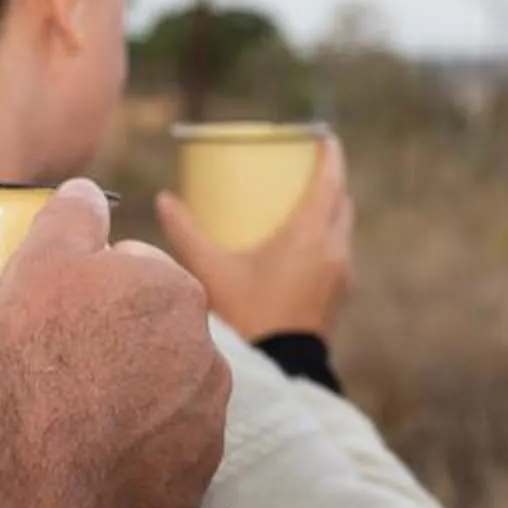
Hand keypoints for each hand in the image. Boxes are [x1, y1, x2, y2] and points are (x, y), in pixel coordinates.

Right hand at [0, 180, 229, 507]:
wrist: (50, 477)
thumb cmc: (42, 361)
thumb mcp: (40, 263)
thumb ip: (71, 216)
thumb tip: (87, 190)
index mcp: (178, 292)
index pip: (138, 274)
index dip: (92, 290)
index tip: (59, 315)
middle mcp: (209, 354)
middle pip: (155, 337)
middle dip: (118, 345)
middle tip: (61, 368)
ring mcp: (207, 422)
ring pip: (163, 398)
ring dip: (129, 403)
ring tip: (73, 420)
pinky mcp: (194, 480)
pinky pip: (160, 457)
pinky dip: (132, 457)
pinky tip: (91, 463)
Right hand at [155, 136, 355, 338]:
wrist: (278, 371)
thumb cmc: (245, 317)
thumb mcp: (211, 271)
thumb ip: (185, 233)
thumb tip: (164, 200)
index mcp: (311, 235)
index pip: (330, 181)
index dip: (330, 155)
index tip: (323, 136)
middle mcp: (335, 250)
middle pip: (341, 201)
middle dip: (329, 180)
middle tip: (306, 168)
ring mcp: (342, 274)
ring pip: (342, 228)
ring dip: (329, 211)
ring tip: (304, 203)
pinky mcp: (339, 295)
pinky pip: (338, 253)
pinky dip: (326, 238)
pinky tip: (303, 246)